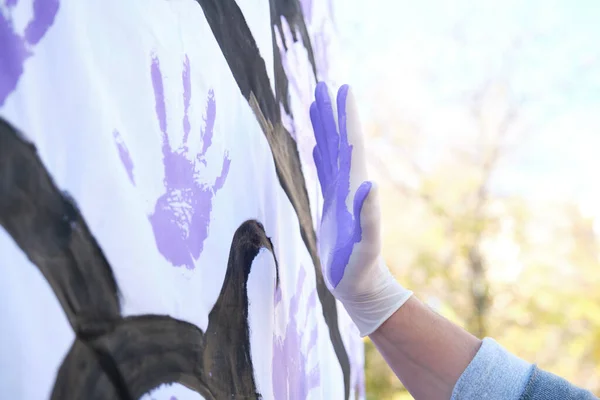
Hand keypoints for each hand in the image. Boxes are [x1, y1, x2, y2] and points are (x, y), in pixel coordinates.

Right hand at [310, 82, 412, 335]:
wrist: (359, 286)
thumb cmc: (361, 271)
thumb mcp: (366, 248)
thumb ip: (369, 219)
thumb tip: (369, 185)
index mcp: (355, 190)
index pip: (351, 147)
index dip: (346, 119)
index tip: (342, 91)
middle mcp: (349, 186)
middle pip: (339, 142)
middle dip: (332, 114)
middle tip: (323, 86)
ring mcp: (340, 194)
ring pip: (330, 153)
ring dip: (324, 128)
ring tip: (315, 104)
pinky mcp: (332, 205)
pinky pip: (323, 171)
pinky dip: (319, 152)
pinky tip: (316, 141)